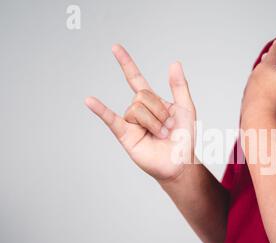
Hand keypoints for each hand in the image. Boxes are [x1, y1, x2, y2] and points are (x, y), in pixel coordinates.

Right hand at [85, 45, 195, 181]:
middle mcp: (139, 110)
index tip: (115, 47)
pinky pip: (111, 120)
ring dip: (154, 122)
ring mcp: (131, 123)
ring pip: (136, 109)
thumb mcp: (186, 108)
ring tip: (161, 134)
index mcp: (152, 102)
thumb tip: (174, 62)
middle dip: (159, 110)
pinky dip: (100, 110)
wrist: (180, 162)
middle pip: (142, 96)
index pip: (135, 79)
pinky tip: (89, 101)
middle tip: (168, 126)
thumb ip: (179, 86)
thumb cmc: (184, 138)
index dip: (126, 63)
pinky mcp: (125, 135)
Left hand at [241, 39, 275, 122]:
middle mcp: (256, 74)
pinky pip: (254, 83)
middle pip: (266, 60)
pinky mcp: (249, 99)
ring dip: (264, 64)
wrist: (259, 120)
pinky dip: (258, 77)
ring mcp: (250, 87)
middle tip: (275, 45)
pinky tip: (258, 81)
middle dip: (272, 52)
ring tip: (265, 59)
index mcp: (267, 66)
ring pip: (258, 70)